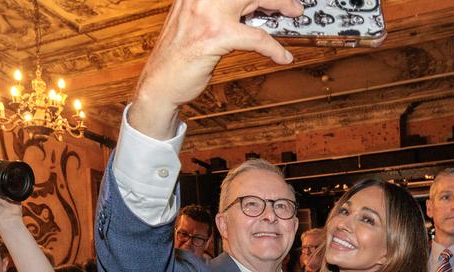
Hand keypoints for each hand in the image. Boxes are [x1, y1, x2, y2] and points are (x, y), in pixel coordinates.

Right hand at [130, 0, 303, 138]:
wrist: (160, 82)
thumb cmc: (179, 56)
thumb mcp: (196, 22)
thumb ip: (220, 10)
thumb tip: (252, 6)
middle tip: (292, 4)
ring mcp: (207, 13)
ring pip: (254, 0)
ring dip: (280, 5)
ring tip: (294, 14)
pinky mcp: (215, 36)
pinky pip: (255, 37)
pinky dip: (273, 47)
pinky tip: (282, 55)